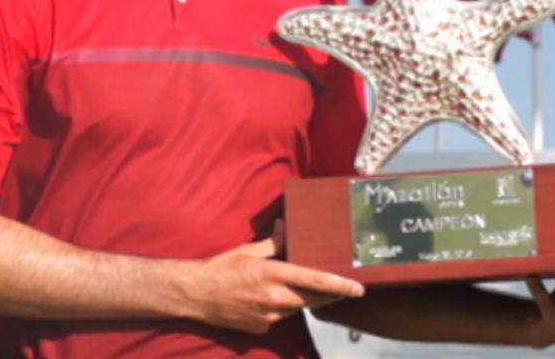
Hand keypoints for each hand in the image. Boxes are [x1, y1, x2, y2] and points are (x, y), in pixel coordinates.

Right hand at [180, 220, 364, 333]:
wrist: (195, 294)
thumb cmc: (220, 268)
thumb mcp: (248, 250)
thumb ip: (274, 242)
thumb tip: (287, 227)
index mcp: (274, 274)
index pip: (315, 281)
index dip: (340, 286)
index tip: (358, 288)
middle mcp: (275, 298)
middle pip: (314, 300)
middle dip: (329, 295)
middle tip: (341, 290)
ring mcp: (269, 316)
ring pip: (297, 309)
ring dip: (301, 300)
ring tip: (293, 288)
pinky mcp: (262, 327)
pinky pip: (280, 318)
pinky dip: (280, 309)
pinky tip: (266, 300)